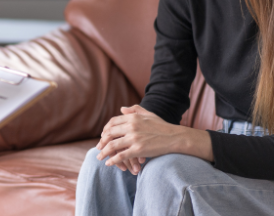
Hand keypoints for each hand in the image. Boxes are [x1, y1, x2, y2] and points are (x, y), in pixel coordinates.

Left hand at [96, 105, 211, 169]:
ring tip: (99, 157)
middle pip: (109, 133)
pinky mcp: (138, 149)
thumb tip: (121, 109)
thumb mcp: (148, 114)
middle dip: (102, 141)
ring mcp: (134, 138)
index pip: (112, 122)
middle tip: (98, 147)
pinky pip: (121, 155)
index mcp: (132, 117)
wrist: (175, 137)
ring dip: (103, 152)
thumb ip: (135, 110)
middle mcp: (131, 126)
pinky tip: (108, 164)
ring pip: (112, 145)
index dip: (105, 129)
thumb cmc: (163, 126)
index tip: (103, 136)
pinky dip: (113, 160)